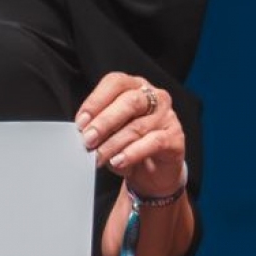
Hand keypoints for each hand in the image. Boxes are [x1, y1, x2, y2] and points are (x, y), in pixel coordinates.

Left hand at [75, 72, 185, 196]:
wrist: (153, 171)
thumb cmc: (128, 144)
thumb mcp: (110, 133)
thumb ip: (98, 128)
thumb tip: (83, 133)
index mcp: (134, 86)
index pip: (115, 83)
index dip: (96, 101)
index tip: (81, 122)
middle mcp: (153, 96)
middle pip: (129, 102)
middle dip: (104, 122)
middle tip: (88, 139)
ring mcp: (167, 115)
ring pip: (138, 126)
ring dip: (114, 143)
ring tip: (99, 157)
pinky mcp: (175, 136)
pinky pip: (153, 142)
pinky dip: (133, 153)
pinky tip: (118, 161)